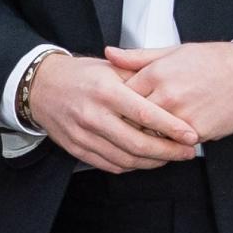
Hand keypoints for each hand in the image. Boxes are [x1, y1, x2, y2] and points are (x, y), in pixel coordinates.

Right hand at [26, 53, 198, 173]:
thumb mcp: (110, 67)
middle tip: (187, 152)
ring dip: (152, 162)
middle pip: (137, 142)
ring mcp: (83, 134)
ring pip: (126, 158)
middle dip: (168, 151)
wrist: (41, 87)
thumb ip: (139, 78)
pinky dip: (131, 165)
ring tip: (170, 157)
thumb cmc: (80, 75)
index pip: (144, 113)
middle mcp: (93, 114)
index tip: (191, 135)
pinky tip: (145, 160)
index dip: (171, 128)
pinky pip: (110, 164)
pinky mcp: (77, 148)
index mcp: (105, 90)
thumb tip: (171, 91)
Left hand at [105, 42, 232, 142]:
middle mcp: (166, 95)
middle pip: (132, 118)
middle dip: (127, 122)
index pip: (121, 95)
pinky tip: (169, 137)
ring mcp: (182, 116)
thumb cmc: (213, 60)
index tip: (114, 106)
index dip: (116, 102)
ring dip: (148, 135)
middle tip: (123, 124)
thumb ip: (137, 57)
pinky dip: (169, 142)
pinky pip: (174, 143)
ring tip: (146, 132)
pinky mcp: (198, 132)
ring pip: (151, 134)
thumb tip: (109, 54)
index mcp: (156, 73)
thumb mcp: (172, 51)